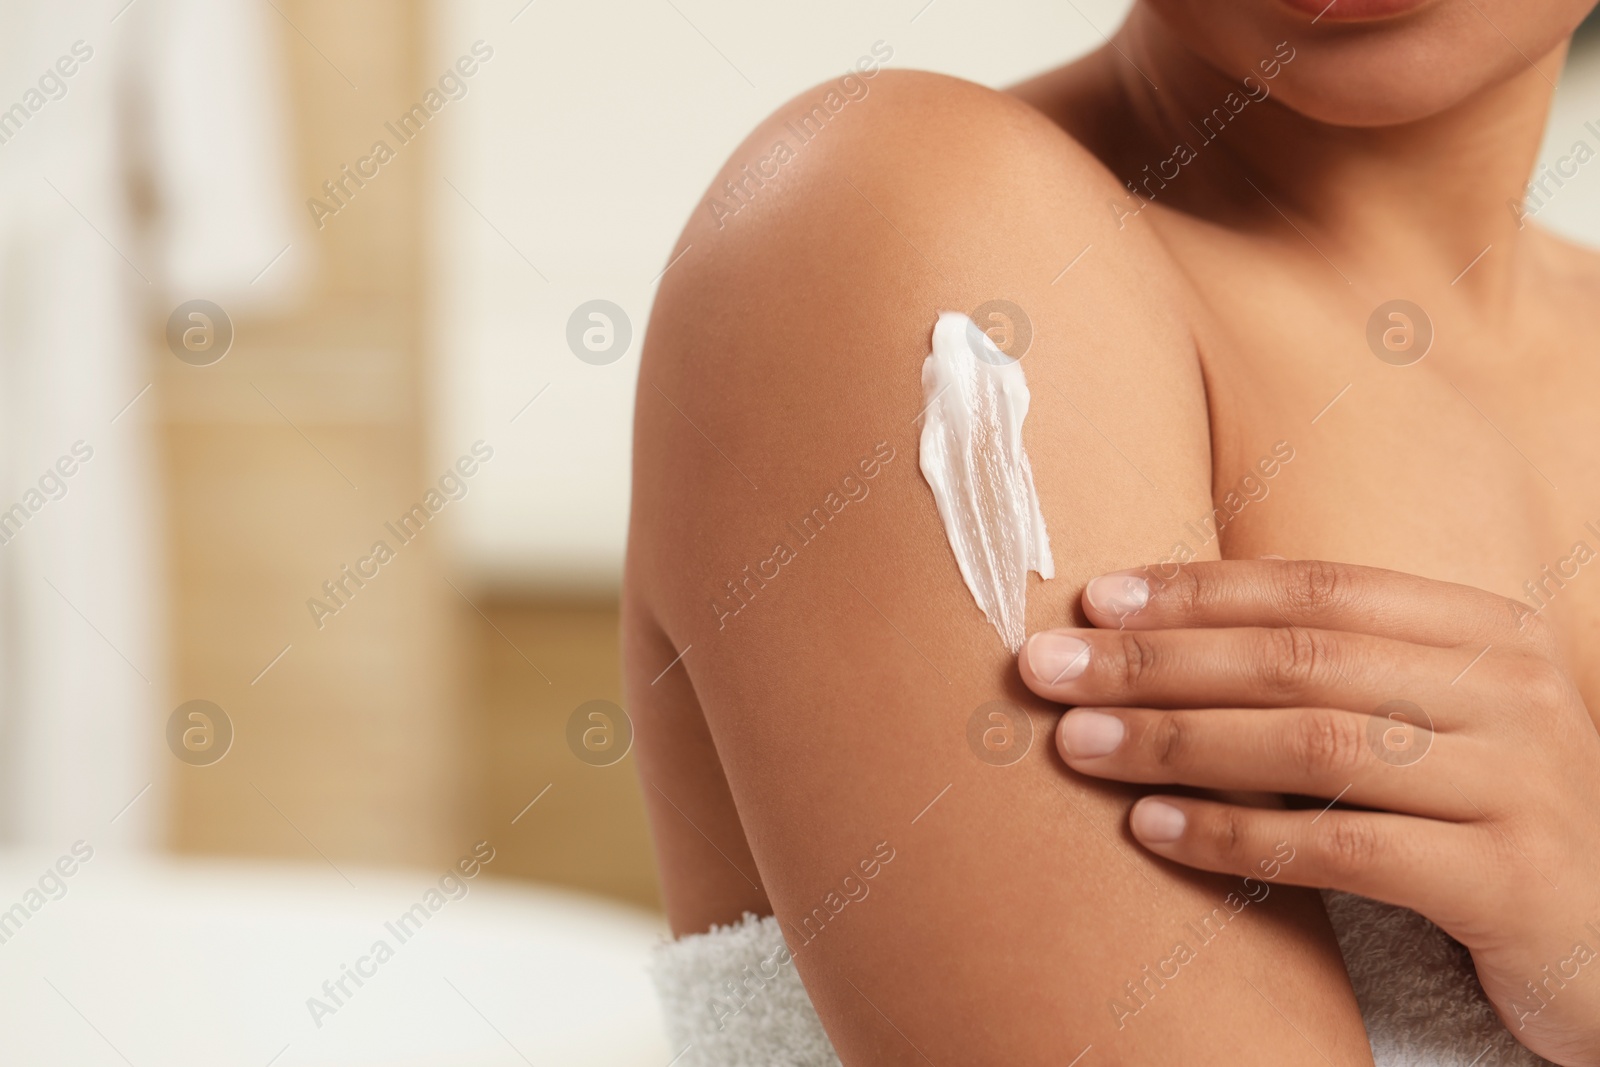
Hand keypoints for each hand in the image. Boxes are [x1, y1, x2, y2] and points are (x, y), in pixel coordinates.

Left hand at [1018, 559, 1599, 1066]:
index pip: (1316, 589)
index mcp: (1485, 632)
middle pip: (1298, 659)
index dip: (1196, 592)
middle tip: (1048, 670)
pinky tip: (1152, 830)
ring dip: (1175, 741)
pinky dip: (1236, 837)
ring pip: (1311, 745)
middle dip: (1157, 662)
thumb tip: (1152, 642)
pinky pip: (1343, 849)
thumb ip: (1331, 677)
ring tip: (1077, 744)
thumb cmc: (1485, 818)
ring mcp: (1522, 782)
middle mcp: (1510, 692)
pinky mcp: (1512, 880)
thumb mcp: (1428, 724)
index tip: (1092, 601)